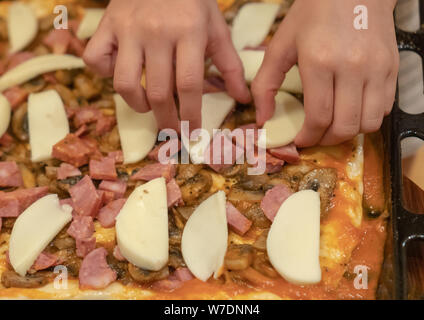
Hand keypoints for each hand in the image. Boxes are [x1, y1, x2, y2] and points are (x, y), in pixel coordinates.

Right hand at [83, 0, 249, 131]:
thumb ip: (229, 64)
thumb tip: (242, 98)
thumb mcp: (215, 27)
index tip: (193, 132)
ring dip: (138, 105)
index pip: (188, 84)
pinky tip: (122, 72)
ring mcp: (127, 28)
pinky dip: (105, 74)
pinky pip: (95, 60)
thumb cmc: (192, 1)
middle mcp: (156, 32)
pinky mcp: (106, 25)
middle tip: (173, 131)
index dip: (190, 115)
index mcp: (189, 32)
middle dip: (167, 120)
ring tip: (149, 105)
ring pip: (124, 83)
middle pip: (158, 92)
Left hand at [252, 0, 398, 145]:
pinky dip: (367, 117)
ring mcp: (377, 68)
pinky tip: (352, 109)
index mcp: (320, 61)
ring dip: (349, 132)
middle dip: (327, 140)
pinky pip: (384, 108)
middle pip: (345, 126)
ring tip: (334, 125)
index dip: (308, 137)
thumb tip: (263, 119)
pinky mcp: (392, 68)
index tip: (300, 139)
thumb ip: (266, 84)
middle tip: (316, 136)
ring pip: (368, 123)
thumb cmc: (314, 14)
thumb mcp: (281, 44)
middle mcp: (353, 67)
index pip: (318, 117)